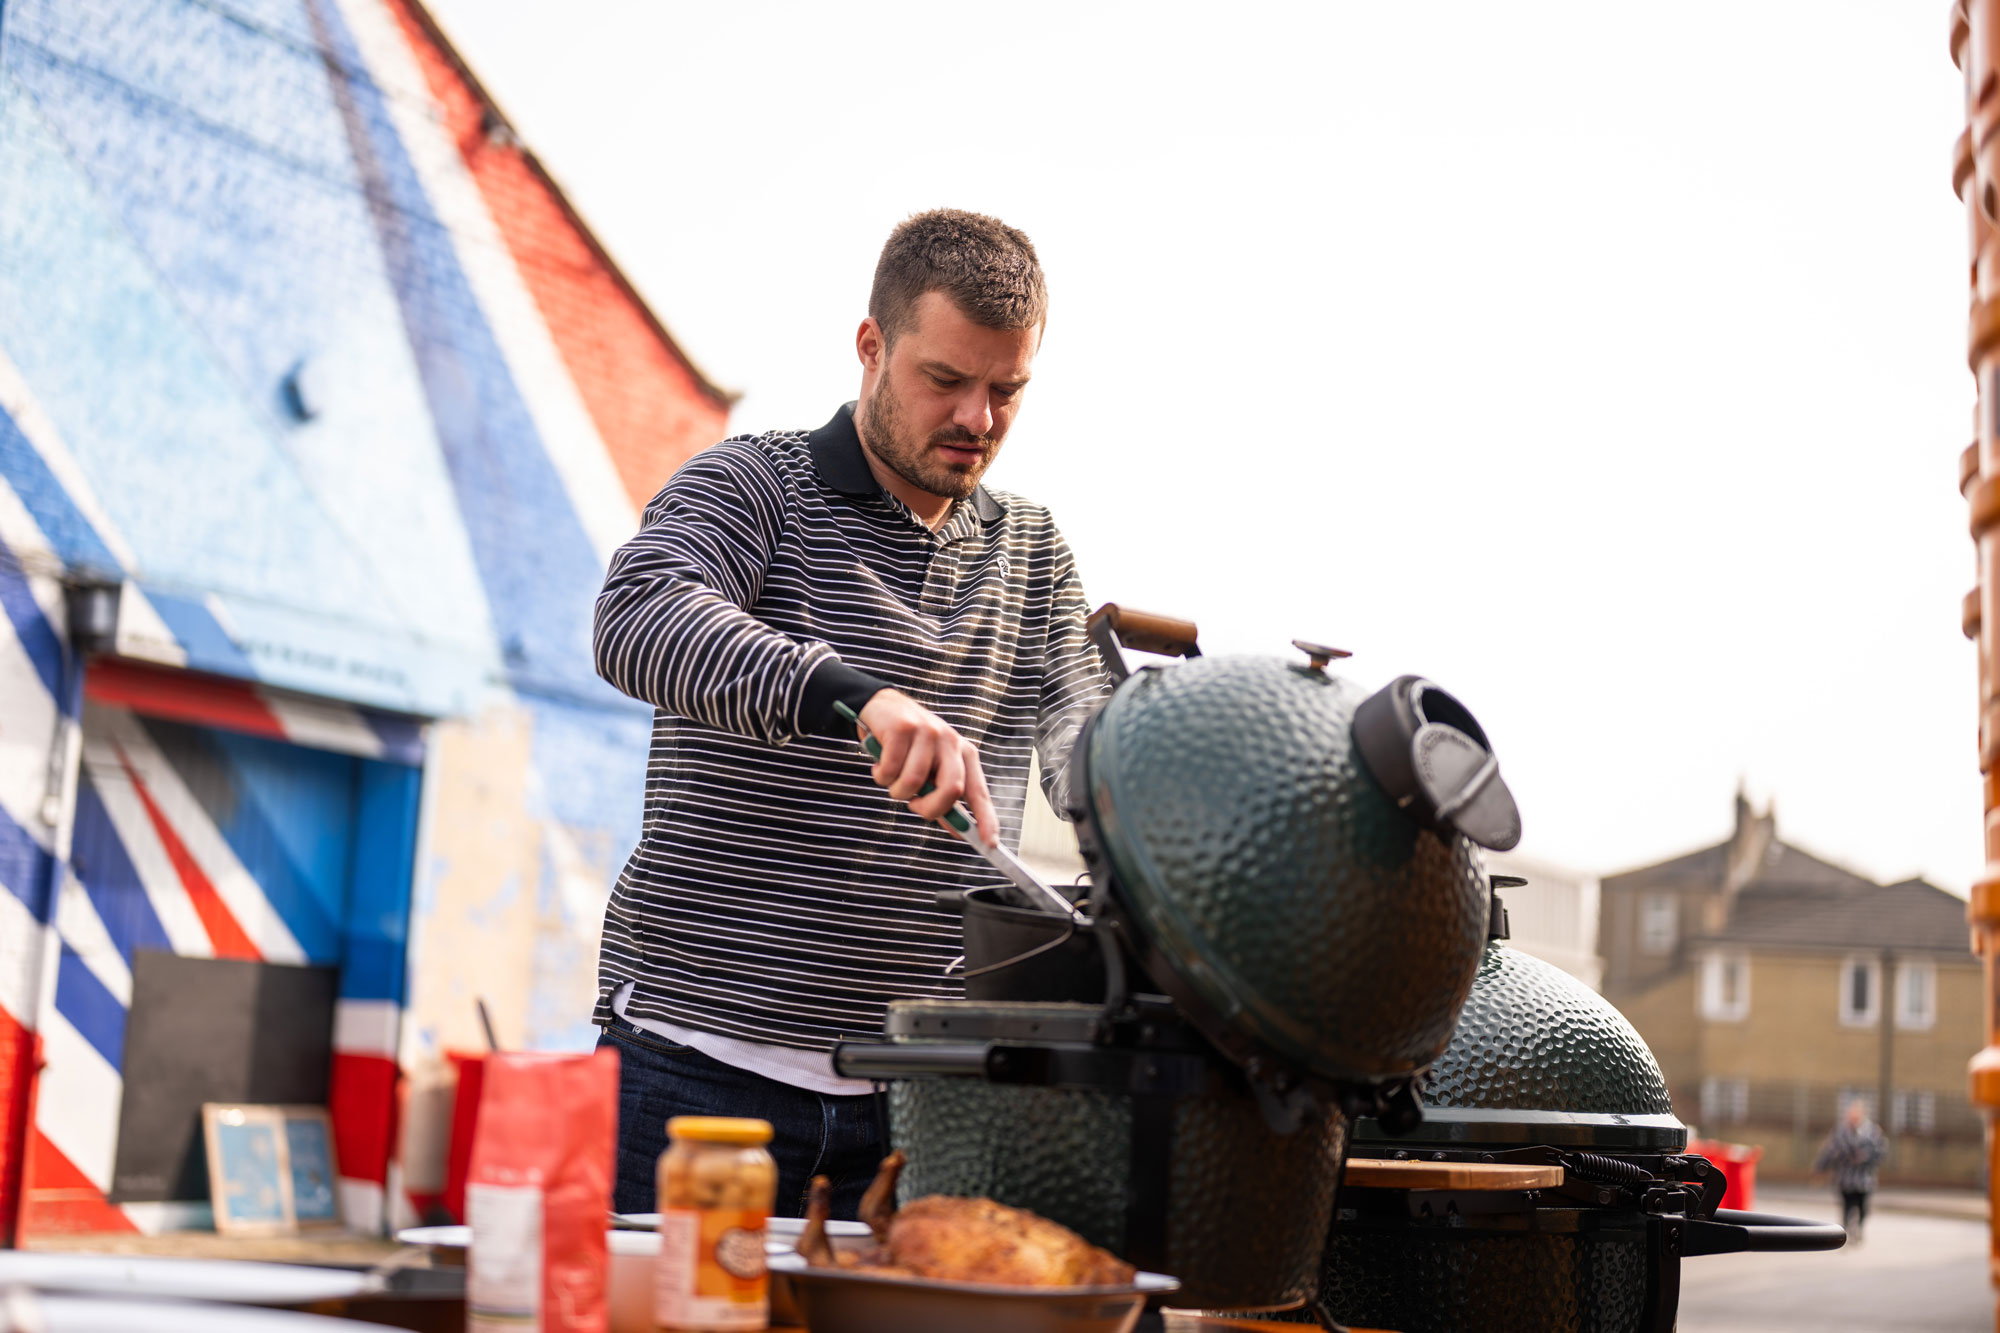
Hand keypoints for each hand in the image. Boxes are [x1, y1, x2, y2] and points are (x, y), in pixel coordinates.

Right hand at [856, 690, 997, 845]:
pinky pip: (891, 769)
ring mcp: (928, 732)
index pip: (979, 791)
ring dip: (897, 789)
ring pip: (915, 782)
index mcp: (964, 754)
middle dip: (929, 808)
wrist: (879, 707)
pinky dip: (881, 775)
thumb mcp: (929, 770)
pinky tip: (880, 764)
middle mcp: (951, 742)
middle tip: (914, 805)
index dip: (986, 819)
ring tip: (891, 777)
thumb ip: (942, 798)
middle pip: (951, 788)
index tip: (990, 844)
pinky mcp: (903, 728)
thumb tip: (959, 831)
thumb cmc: (907, 745)